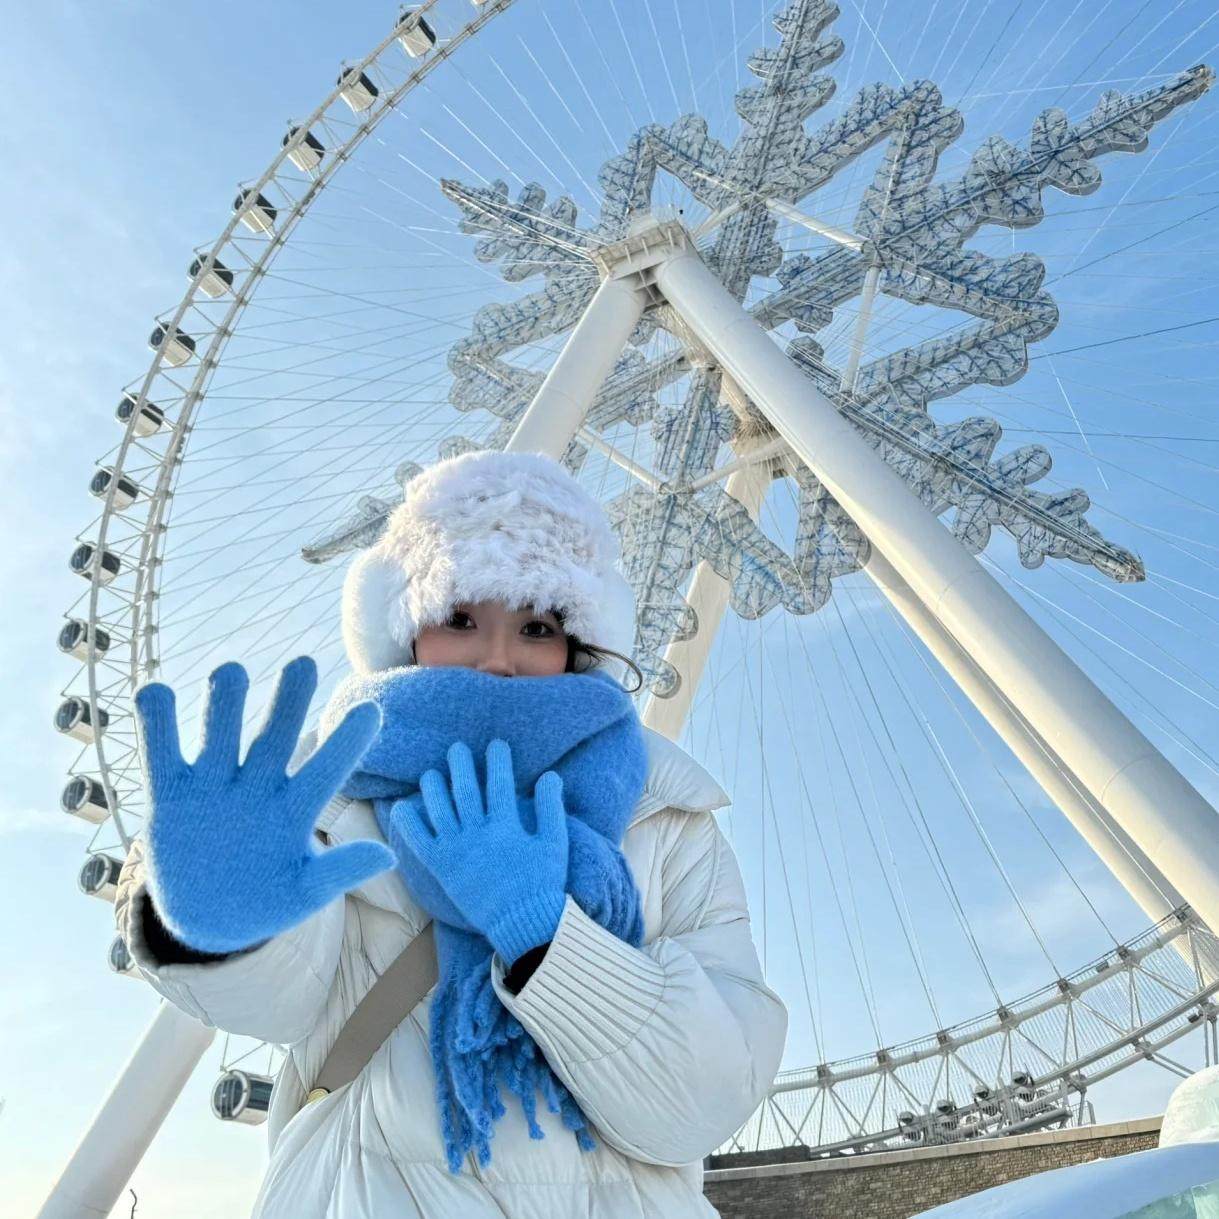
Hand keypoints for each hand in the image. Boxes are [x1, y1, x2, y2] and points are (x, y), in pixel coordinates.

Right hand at [134, 656, 394, 953]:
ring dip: (225, 703)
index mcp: (295, 809)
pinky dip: (156, 722)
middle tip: (302, 664)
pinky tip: (155, 693)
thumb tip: (389, 855)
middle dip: (287, 702)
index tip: (373, 712)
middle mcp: (257, 786)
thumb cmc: (267, 899)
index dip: (347, 743)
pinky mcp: (170, 793)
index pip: (327, 771)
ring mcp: (213, 785)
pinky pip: (160, 751)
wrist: (207, 918)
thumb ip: (339, 872)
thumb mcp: (304, 895)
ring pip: (219, 732)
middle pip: (275, 736)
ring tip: (231, 672)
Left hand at [390, 739, 568, 964]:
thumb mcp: (555, 843)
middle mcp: (479, 833)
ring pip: (441, 810)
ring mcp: (458, 850)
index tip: (496, 745)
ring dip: (434, 788)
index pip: (500, 783)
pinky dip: (409, 823)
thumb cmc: (542, 883)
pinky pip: (420, 841)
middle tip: (457, 748)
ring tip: (431, 772)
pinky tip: (403, 806)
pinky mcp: (443, 868)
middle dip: (461, 765)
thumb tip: (551, 775)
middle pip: (466, 790)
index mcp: (507, 826)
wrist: (522, 923)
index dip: (497, 761)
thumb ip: (551, 807)